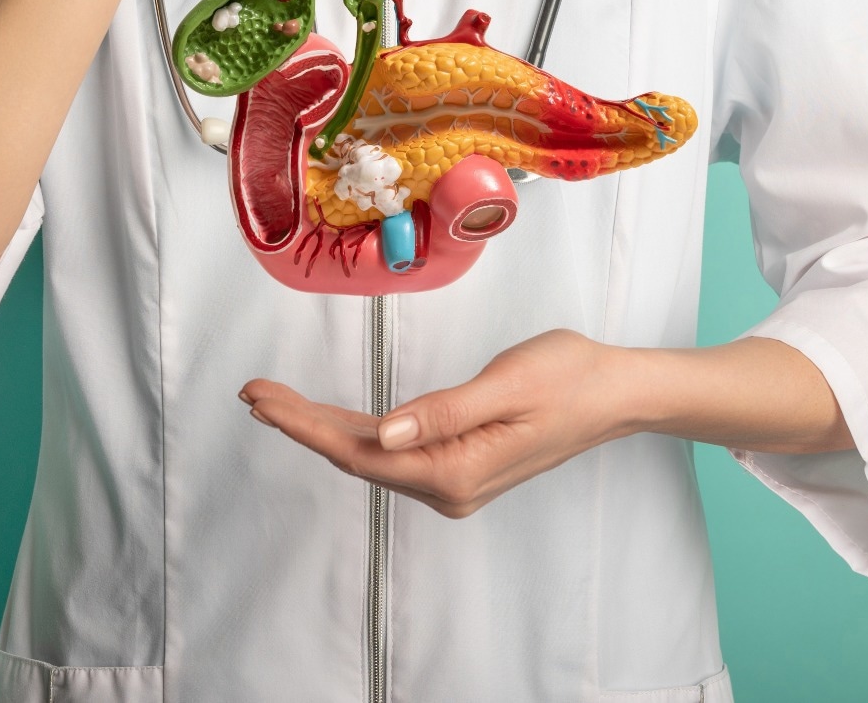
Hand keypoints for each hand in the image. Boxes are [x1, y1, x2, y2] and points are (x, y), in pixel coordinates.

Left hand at [241, 328, 633, 518]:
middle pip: (357, 457)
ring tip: (274, 400)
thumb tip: (386, 433)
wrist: (615, 395)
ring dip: (322, 428)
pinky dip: (356, 432)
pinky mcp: (458, 465)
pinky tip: (328, 419)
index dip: (304, 426)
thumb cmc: (570, 378)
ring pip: (372, 456)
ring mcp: (453, 481)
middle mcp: (448, 488)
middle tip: (252, 392)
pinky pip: (395, 451)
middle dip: (301, 425)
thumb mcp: (506, 384)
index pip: (361, 452)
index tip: (261, 398)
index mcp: (455, 472)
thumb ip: (443, 412)